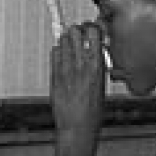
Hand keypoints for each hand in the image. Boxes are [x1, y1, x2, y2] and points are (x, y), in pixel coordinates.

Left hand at [50, 22, 105, 139]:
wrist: (77, 127)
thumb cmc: (93, 110)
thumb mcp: (102, 84)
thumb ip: (97, 64)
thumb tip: (94, 48)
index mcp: (97, 66)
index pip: (93, 32)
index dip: (92, 27)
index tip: (92, 30)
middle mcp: (81, 64)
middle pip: (75, 31)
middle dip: (77, 30)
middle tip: (79, 36)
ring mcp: (65, 69)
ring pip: (62, 40)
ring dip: (67, 39)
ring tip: (71, 46)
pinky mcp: (54, 75)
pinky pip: (54, 53)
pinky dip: (58, 50)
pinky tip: (63, 57)